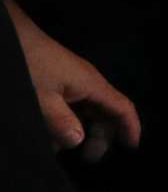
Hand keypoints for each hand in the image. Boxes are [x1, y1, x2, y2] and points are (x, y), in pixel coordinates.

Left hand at [6, 0, 140, 162]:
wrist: (9, 33)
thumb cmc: (28, 63)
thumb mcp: (40, 97)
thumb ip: (60, 122)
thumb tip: (78, 141)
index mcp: (91, 85)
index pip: (122, 108)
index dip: (130, 128)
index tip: (131, 149)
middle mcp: (86, 83)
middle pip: (104, 114)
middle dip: (99, 136)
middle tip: (86, 157)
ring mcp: (71, 81)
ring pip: (85, 111)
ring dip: (78, 130)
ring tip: (59, 146)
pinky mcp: (56, 81)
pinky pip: (70, 105)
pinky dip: (66, 121)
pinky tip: (49, 130)